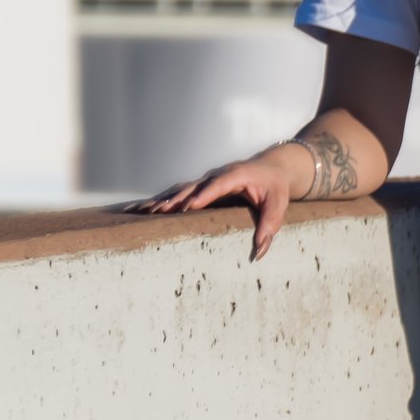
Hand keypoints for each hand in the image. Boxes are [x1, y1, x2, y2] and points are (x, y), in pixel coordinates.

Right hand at [121, 149, 302, 262]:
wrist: (270, 168)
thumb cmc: (275, 187)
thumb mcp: (279, 204)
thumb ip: (270, 225)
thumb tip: (260, 251)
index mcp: (236, 175)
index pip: (219, 184)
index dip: (205, 194)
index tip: (190, 205)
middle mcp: (216, 176)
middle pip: (193, 187)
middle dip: (176, 199)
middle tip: (159, 213)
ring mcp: (205, 181)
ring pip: (180, 190)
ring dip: (162, 200)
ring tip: (142, 212)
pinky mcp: (199, 188)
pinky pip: (176, 194)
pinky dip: (160, 201)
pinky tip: (140, 209)